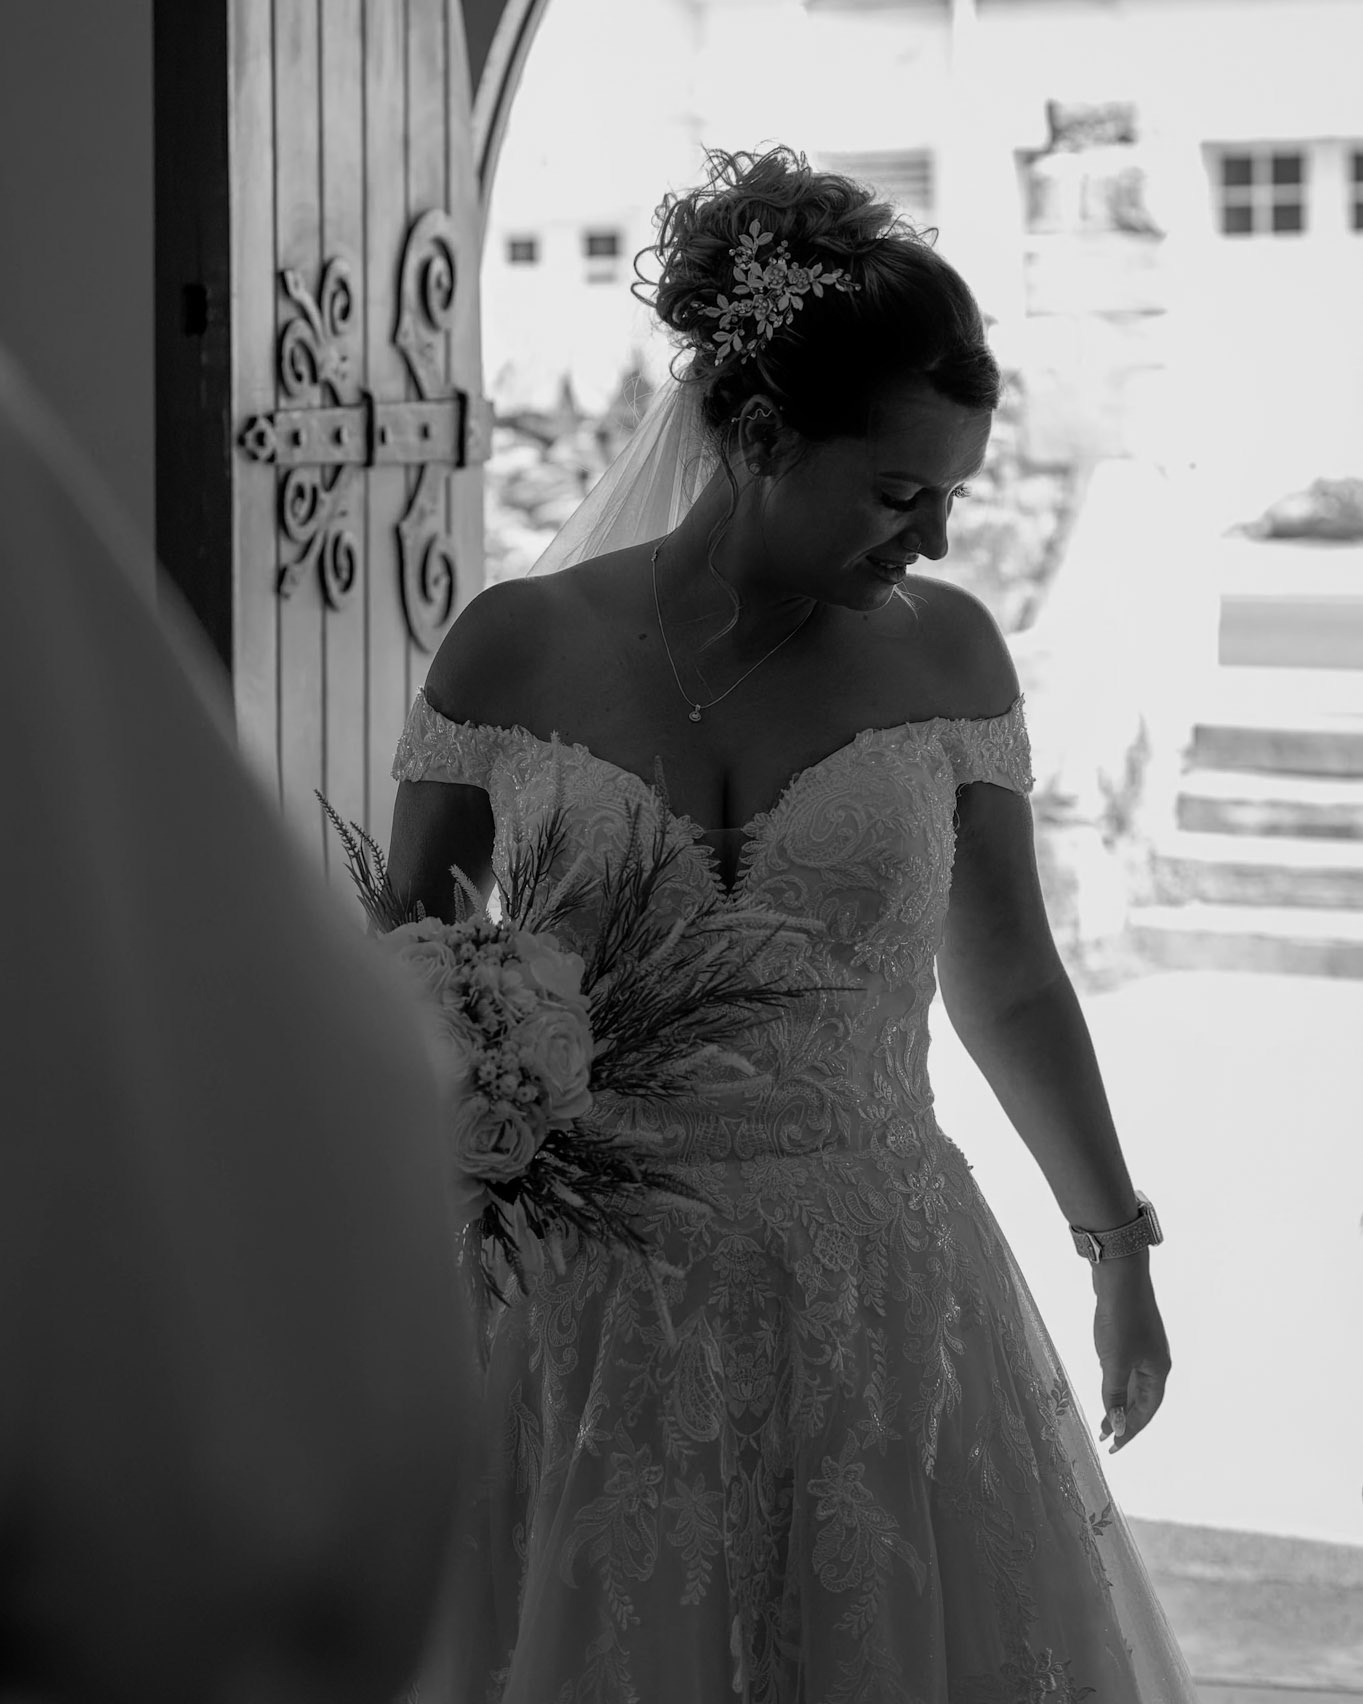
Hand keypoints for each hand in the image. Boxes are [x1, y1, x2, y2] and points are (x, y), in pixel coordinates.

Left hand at [1091, 1255, 1170, 1453]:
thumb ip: (1115, 1395)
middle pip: (1143, 1400)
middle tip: (1106, 1438)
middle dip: (1125, 1420)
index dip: (1131, 1431)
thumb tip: (1118, 1427)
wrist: (1119, 1276)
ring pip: (1134, 1383)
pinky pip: (1127, 1368)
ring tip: (1103, 1419)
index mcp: (1158, 1371)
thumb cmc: (1120, 1321)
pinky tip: (1106, 1386)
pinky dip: (1117, 1382)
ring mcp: (1145, 1347)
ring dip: (1120, 1402)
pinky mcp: (1132, 1335)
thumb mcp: (1114, 1362)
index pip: (1147, 1412)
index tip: (1115, 1448)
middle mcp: (1156, 1362)